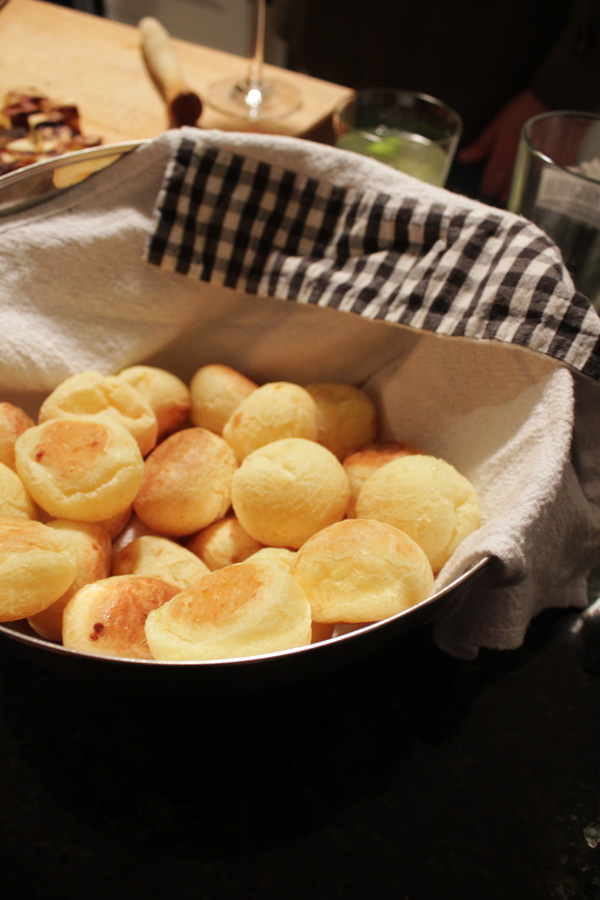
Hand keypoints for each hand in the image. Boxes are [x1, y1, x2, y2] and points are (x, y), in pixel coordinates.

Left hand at [458, 89, 547, 204]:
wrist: (556, 99)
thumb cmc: (524, 109)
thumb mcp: (499, 123)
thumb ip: (482, 144)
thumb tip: (463, 158)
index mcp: (504, 155)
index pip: (489, 185)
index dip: (487, 186)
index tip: (488, 183)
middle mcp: (520, 165)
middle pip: (506, 195)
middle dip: (502, 191)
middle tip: (503, 182)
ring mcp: (539, 169)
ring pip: (523, 194)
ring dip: (518, 191)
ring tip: (517, 181)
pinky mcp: (555, 169)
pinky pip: (541, 186)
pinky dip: (535, 186)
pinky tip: (534, 178)